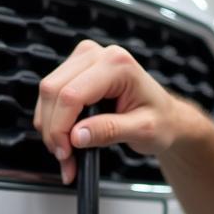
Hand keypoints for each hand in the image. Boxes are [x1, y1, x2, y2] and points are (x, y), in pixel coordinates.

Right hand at [34, 40, 180, 183]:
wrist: (166, 116)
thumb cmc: (160, 120)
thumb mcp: (142, 130)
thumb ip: (109, 131)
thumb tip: (76, 136)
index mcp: (117, 64)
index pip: (72, 95)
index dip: (61, 127)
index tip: (65, 153)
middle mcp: (97, 55)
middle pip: (53, 91)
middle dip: (53, 130)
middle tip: (65, 158)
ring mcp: (83, 59)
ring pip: (47, 93)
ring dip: (50, 128)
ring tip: (67, 154)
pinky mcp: (74, 70)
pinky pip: (51, 95)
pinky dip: (53, 122)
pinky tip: (65, 141)